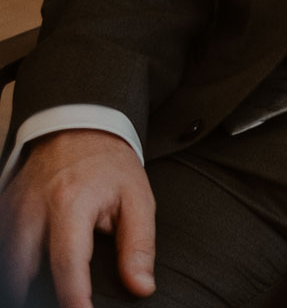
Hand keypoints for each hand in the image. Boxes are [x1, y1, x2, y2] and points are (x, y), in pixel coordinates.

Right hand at [0, 129, 155, 307]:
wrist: (80, 129)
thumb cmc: (111, 166)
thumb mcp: (138, 199)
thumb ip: (139, 245)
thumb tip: (141, 286)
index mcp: (71, 204)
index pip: (67, 264)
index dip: (73, 298)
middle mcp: (33, 209)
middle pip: (24, 270)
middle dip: (38, 296)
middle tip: (62, 304)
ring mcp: (13, 210)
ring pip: (9, 263)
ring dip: (23, 283)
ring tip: (48, 294)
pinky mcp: (4, 209)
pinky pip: (4, 246)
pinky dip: (15, 266)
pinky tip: (31, 277)